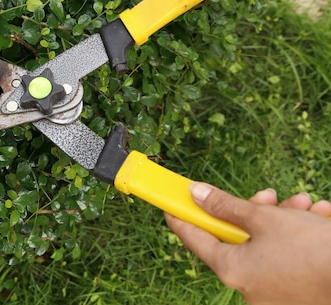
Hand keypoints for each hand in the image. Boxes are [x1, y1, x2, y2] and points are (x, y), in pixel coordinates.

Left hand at [165, 183, 330, 304]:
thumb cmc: (312, 249)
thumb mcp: (265, 219)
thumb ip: (226, 206)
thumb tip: (196, 194)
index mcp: (231, 269)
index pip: (194, 238)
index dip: (183, 216)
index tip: (172, 203)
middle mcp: (247, 286)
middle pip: (237, 238)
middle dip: (256, 212)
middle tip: (270, 196)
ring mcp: (272, 293)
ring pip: (267, 244)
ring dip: (285, 220)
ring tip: (306, 205)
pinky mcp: (295, 293)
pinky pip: (288, 257)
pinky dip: (300, 236)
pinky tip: (319, 217)